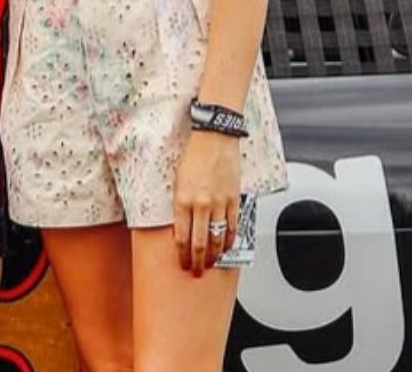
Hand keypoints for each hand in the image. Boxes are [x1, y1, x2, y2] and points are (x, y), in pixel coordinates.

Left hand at [173, 130, 240, 274]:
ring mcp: (219, 203)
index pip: (181, 238)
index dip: (182, 255)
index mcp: (182, 200)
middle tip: (196, 272)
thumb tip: (181, 227)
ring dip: (213, 256)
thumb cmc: (194, 156)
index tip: (182, 264)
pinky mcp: (233, 200)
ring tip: (210, 264)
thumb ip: (180, 205)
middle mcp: (200, 204)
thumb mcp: (178, 181)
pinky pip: (233, 227)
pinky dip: (229, 241)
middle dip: (197, 262)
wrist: (215, 138)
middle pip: (199, 244)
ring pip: (217, 239)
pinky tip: (226, 248)